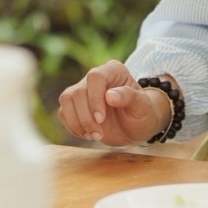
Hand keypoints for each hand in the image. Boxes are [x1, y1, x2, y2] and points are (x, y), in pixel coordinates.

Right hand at [56, 62, 170, 146]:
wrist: (136, 127)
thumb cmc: (143, 114)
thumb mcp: (143, 107)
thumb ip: (130, 98)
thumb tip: (110, 95)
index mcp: (113, 71)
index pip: (95, 77)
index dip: (94, 98)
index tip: (101, 119)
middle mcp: (95, 77)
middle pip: (78, 91)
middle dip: (86, 117)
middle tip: (99, 135)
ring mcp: (83, 90)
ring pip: (66, 99)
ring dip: (77, 122)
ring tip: (94, 136)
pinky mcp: (75, 105)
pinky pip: (63, 112)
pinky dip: (73, 127)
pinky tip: (87, 135)